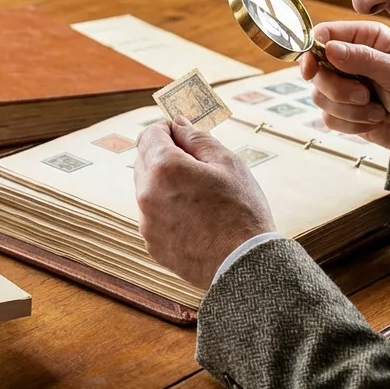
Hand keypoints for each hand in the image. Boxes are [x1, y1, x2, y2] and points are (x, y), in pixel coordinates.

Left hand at [133, 117, 276, 289]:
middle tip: (198, 166)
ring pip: (148, 190)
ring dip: (166, 185)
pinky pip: (153, 216)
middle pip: (145, 160)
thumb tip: (177, 124)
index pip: (149, 134)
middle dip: (166, 156)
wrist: (245, 264)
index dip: (167, 129)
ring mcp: (147, 222)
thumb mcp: (227, 163)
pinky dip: (168, 210)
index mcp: (164, 168)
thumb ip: (196, 138)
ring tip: (200, 197)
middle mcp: (147, 194)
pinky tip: (195, 219)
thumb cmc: (241, 210)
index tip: (183, 135)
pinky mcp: (152, 244)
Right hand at [300, 21, 389, 157]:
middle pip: (316, 70)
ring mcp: (345, 86)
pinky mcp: (344, 111)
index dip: (311, 51)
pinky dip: (351, 124)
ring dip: (349, 110)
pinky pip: (328, 118)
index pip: (324, 35)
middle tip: (364, 95)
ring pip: (320, 97)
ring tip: (377, 110)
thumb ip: (364, 59)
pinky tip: (374, 120)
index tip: (312, 70)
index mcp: (365, 39)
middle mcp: (351, 59)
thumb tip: (329, 49)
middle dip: (338, 89)